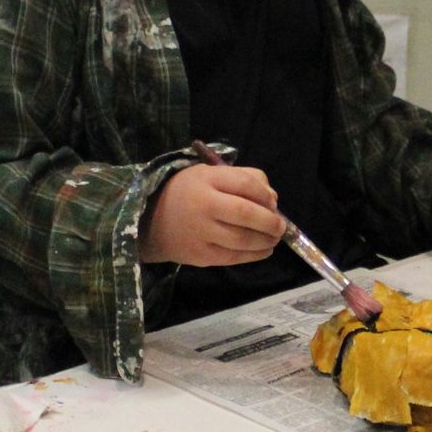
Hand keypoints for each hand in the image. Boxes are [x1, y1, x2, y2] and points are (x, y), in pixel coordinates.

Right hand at [141, 163, 285, 266]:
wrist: (151, 221)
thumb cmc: (188, 193)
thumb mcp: (209, 174)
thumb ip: (244, 178)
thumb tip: (272, 200)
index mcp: (205, 180)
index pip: (245, 184)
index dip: (265, 195)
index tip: (273, 202)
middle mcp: (203, 205)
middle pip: (246, 213)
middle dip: (270, 221)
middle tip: (280, 226)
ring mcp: (200, 233)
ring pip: (243, 239)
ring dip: (266, 240)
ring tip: (273, 238)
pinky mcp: (200, 255)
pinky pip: (234, 257)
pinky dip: (255, 255)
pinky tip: (264, 250)